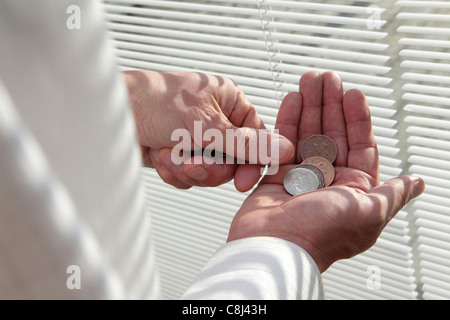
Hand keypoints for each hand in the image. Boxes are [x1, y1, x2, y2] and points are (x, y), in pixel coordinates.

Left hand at [124, 70, 293, 190]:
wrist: (112, 113)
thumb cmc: (155, 102)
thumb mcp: (206, 124)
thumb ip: (246, 143)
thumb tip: (285, 148)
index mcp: (229, 102)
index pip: (256, 137)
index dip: (251, 162)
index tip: (242, 181)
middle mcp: (216, 120)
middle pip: (233, 161)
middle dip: (208, 166)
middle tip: (190, 161)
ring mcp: (197, 139)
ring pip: (210, 171)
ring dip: (187, 168)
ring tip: (168, 155)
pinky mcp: (180, 154)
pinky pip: (189, 176)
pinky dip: (173, 171)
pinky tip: (160, 156)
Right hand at [227, 71, 425, 272]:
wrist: (275, 247)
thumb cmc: (321, 234)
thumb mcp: (368, 213)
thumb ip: (392, 193)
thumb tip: (417, 182)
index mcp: (353, 189)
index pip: (360, 144)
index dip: (358, 117)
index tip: (353, 92)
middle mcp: (328, 181)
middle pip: (332, 134)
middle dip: (330, 104)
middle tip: (326, 78)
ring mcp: (301, 176)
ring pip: (307, 134)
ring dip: (309, 106)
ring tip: (308, 81)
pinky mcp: (276, 175)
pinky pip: (283, 142)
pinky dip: (287, 120)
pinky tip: (291, 100)